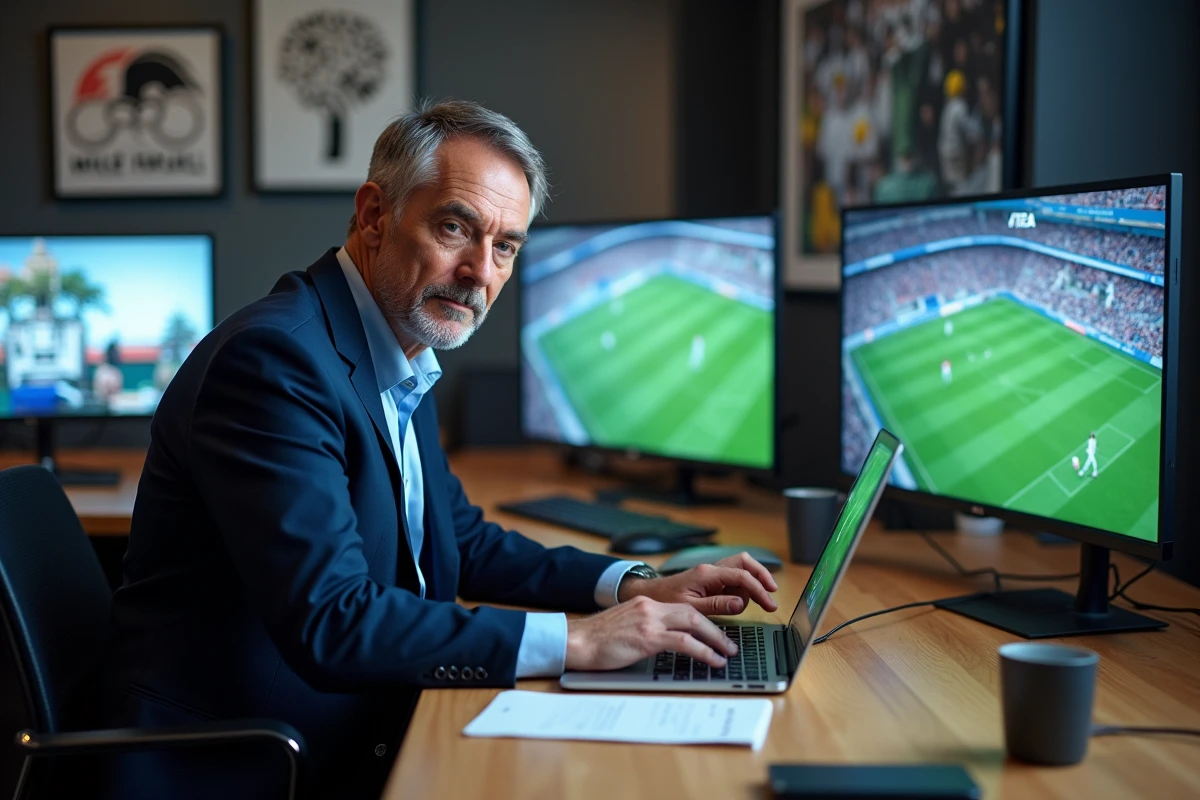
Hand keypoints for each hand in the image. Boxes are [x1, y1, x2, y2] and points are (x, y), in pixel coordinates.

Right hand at [565, 596, 737, 670]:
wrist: (576, 641)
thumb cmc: (596, 641)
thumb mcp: (625, 628)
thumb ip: (645, 629)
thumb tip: (665, 643)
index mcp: (646, 604)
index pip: (683, 608)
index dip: (703, 620)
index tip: (716, 632)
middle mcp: (651, 607)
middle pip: (694, 613)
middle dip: (716, 629)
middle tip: (730, 644)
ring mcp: (649, 620)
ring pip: (694, 623)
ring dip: (716, 639)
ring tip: (727, 654)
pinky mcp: (647, 637)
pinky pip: (685, 642)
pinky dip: (704, 651)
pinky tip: (713, 661)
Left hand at [618, 552, 778, 614]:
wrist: (651, 595)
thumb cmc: (667, 601)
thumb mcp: (691, 608)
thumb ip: (717, 605)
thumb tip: (741, 603)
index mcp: (707, 574)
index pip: (741, 576)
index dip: (759, 589)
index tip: (769, 603)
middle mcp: (712, 569)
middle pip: (745, 563)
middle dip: (762, 576)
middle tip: (771, 593)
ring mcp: (713, 573)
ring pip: (741, 570)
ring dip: (750, 585)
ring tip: (744, 604)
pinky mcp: (712, 580)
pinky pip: (733, 579)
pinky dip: (741, 589)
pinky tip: (736, 602)